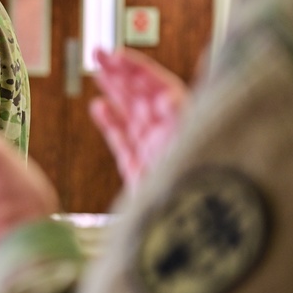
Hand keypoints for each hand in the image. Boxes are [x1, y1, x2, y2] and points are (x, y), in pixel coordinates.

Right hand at [89, 47, 187, 186]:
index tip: (117, 54)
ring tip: (97, 71)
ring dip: (115, 91)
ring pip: (132, 115)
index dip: (137, 69)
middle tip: (99, 54)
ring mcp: (154, 154)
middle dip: (121, 73)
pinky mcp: (140, 175)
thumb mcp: (191, 148)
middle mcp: (170, 137)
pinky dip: (111, 124)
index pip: (159, 88)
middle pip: (144, 97)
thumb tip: (174, 90)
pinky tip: (99, 108)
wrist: (186, 238)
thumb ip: (182, 121)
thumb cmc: (195, 192)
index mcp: (185, 126)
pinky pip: (123, 143)